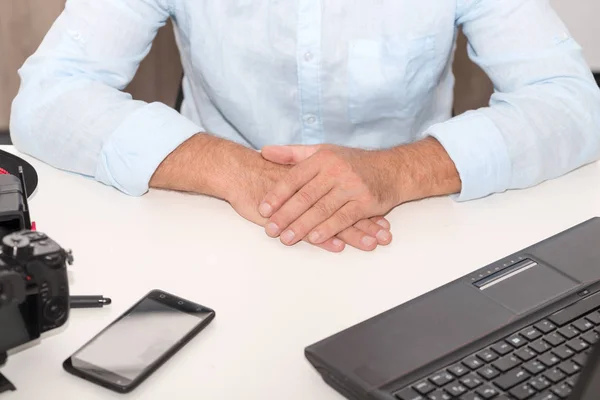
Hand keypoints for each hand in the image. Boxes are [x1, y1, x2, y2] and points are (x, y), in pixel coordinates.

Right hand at [150, 133, 392, 251]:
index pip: (345, 196)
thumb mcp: (289, 171)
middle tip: (385, 235)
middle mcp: (313, 191)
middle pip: (344, 209)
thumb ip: (309, 181)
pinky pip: (307, 228)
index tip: (382, 217)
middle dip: (366, 224)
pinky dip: (323, 237)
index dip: (363, 207)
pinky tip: (338, 245)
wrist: (238, 171)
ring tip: (373, 243)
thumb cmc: (262, 172)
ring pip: (331, 220)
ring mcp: (300, 204)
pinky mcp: (286, 215)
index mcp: (317, 180)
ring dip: (353, 234)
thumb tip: (326, 189)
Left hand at [258, 144, 398, 248]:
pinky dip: (328, 229)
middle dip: (286, 215)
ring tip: (286, 238)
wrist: (391, 170)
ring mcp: (352, 186)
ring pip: (322, 209)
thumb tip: (264, 151)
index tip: (263, 209)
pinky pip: (343, 218)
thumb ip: (293, 154)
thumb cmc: (352, 163)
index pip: (294, 178)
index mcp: (322, 158)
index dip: (277, 195)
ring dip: (302, 226)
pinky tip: (314, 239)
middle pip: (305, 196)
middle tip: (270, 229)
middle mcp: (336, 170)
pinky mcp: (366, 202)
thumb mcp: (322, 152)